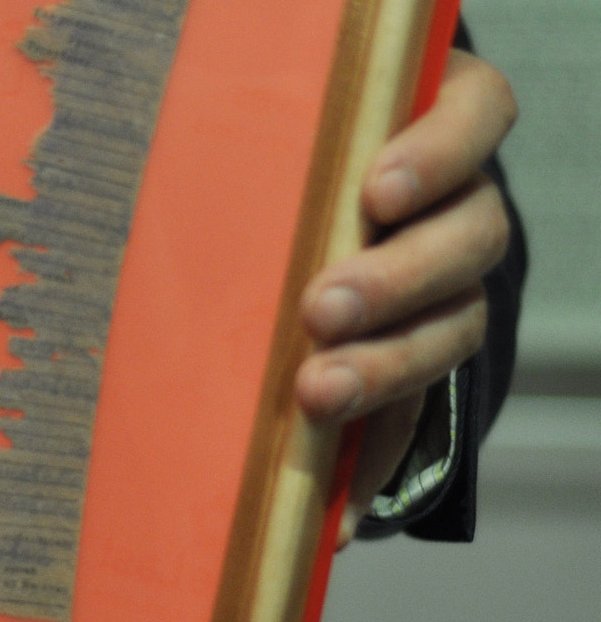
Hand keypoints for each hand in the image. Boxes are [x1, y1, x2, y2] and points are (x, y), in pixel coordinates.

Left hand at [295, 50, 515, 540]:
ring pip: (452, 326)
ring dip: (387, 367)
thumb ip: (247, 109)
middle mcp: (462, 201)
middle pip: (468, 238)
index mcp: (436, 114)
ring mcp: (453, 285)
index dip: (439, 153)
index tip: (376, 193)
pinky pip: (417, 417)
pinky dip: (373, 462)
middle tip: (321, 310)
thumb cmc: (273, 140)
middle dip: (395, 280)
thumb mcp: (273, 115)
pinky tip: (333, 512)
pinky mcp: (419, 358)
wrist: (283, 207)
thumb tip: (145, 109)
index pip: (476, 112)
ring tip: (316, 394)